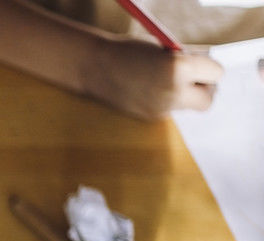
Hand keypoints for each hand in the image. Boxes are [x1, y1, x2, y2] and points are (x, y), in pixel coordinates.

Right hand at [84, 38, 222, 119]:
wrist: (95, 68)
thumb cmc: (130, 52)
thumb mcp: (166, 51)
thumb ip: (187, 62)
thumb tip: (204, 75)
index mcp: (180, 67)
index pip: (216, 73)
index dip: (208, 68)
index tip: (199, 64)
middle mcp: (173, 91)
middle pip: (207, 100)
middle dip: (204, 90)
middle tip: (194, 81)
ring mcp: (161, 108)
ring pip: (188, 106)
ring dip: (183, 95)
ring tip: (162, 82)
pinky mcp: (150, 117)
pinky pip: (169, 110)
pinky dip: (165, 101)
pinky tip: (147, 91)